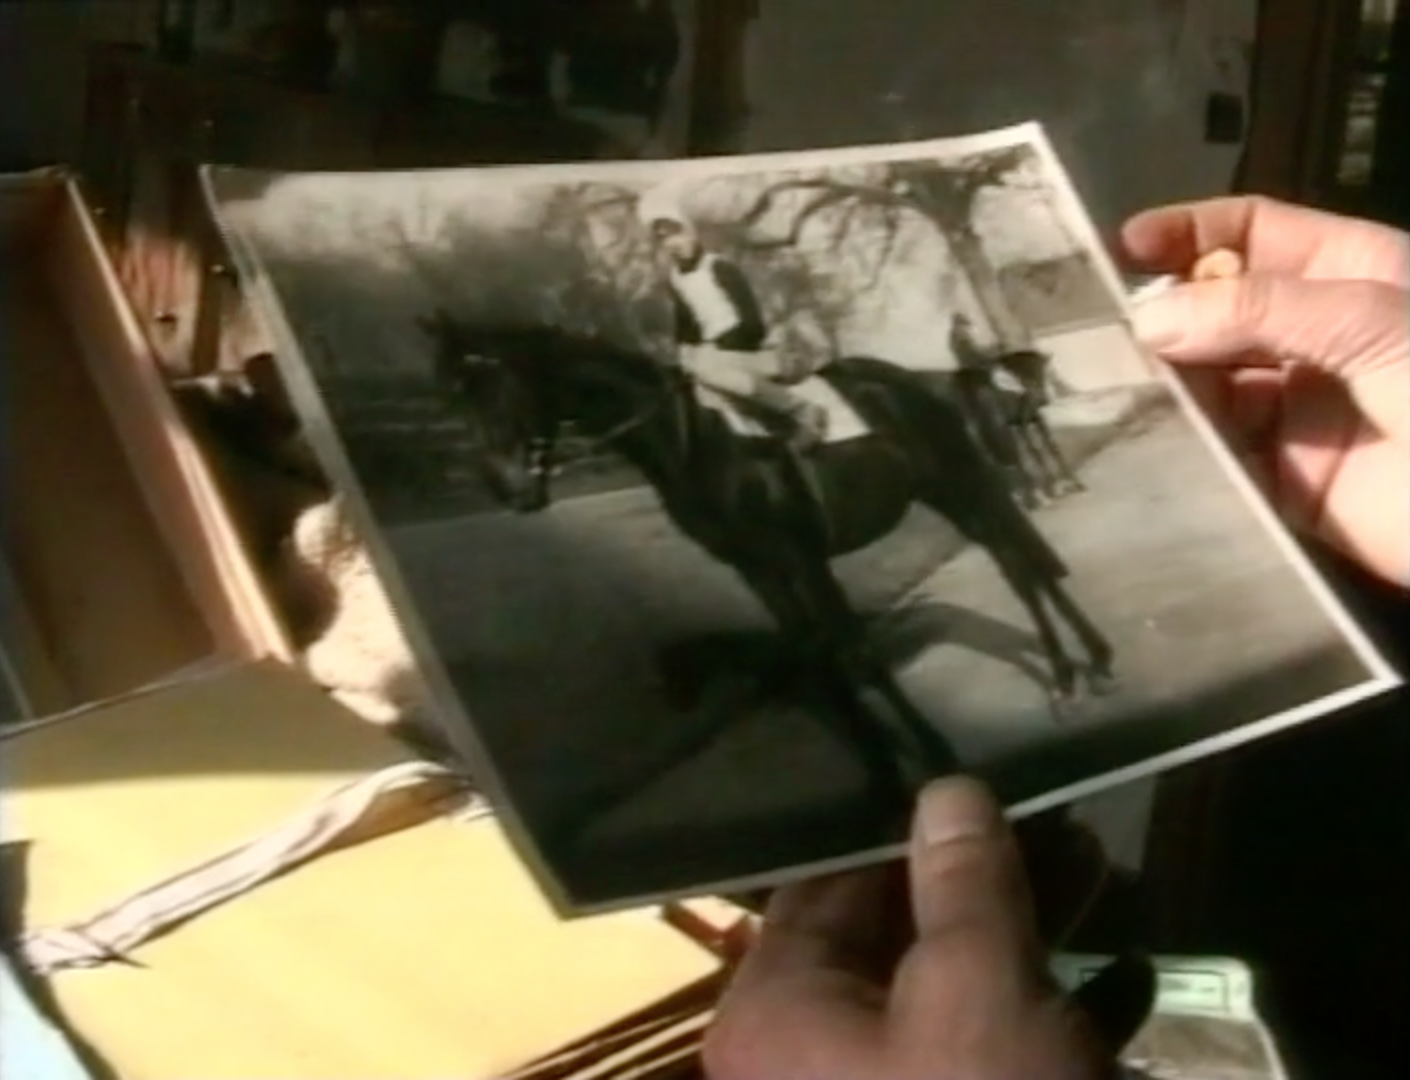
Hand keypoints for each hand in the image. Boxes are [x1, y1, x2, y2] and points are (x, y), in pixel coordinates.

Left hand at [703, 778, 1152, 1079]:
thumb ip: (961, 883)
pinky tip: (1123, 974)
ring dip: (1022, 936)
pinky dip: (1044, 1015)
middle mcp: (806, 1058)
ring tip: (1098, 869)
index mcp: (777, 1012)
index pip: (827, 884)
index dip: (904, 829)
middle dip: (979, 879)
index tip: (973, 780)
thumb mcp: (976, 989)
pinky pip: (984, 1060)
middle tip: (1058, 820)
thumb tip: (947, 790)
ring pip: (944, 995)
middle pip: (890, 937)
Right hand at [1119, 196, 1409, 587]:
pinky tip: (1140, 434)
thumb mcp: (1370, 321)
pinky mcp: (1281, 478)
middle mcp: (1317, 336)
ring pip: (1208, 381)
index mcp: (1351, 276)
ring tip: (1109, 380)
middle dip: (1166, 312)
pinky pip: (1215, 452)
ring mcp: (1297, 408)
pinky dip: (1177, 444)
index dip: (1193, 233)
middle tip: (1105, 328)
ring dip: (1163, 379)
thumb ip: (1258, 310)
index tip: (1128, 246)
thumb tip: (1148, 316)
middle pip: (1220, 307)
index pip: (1257, 234)